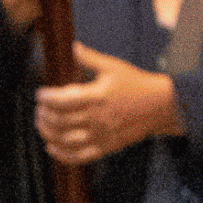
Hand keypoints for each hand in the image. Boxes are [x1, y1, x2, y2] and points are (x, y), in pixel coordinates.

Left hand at [34, 42, 185, 163]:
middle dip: (43, 114)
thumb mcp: (115, 67)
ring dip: (48, 133)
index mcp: (97, 96)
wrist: (162, 105)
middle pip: (59, 121)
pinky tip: (52, 146)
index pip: (61, 100)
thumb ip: (91, 58)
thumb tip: (74, 46)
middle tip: (40, 108)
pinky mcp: (106, 146)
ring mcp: (101, 134)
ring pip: (64, 139)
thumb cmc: (138, 84)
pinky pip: (79, 156)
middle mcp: (97, 118)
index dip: (46, 97)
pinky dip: (62, 154)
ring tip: (43, 124)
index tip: (41, 93)